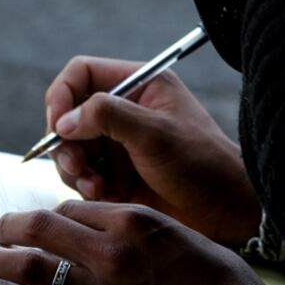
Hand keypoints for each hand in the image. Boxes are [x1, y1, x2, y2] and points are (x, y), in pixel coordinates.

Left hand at [0, 202, 276, 284]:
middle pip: (41, 227)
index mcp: (131, 220)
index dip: (50, 214)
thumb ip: (134, 227)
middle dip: (8, 225)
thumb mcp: (176, 233)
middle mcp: (109, 251)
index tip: (41, 222)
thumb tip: (97, 226)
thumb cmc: (213, 276)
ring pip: (32, 269)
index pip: (72, 208)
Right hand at [45, 56, 259, 248]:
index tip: (58, 125)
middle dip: (65, 140)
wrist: (226, 211)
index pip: (82, 73)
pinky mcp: (117, 175)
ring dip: (73, 166)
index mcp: (141, 85)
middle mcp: (127, 110)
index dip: (62, 95)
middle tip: (75, 165)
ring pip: (72, 147)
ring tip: (94, 186)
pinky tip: (102, 195)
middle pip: (69, 113)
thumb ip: (108, 116)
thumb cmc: (202, 165)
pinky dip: (83, 184)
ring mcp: (120, 144)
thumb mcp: (156, 133)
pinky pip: (82, 174)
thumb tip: (65, 120)